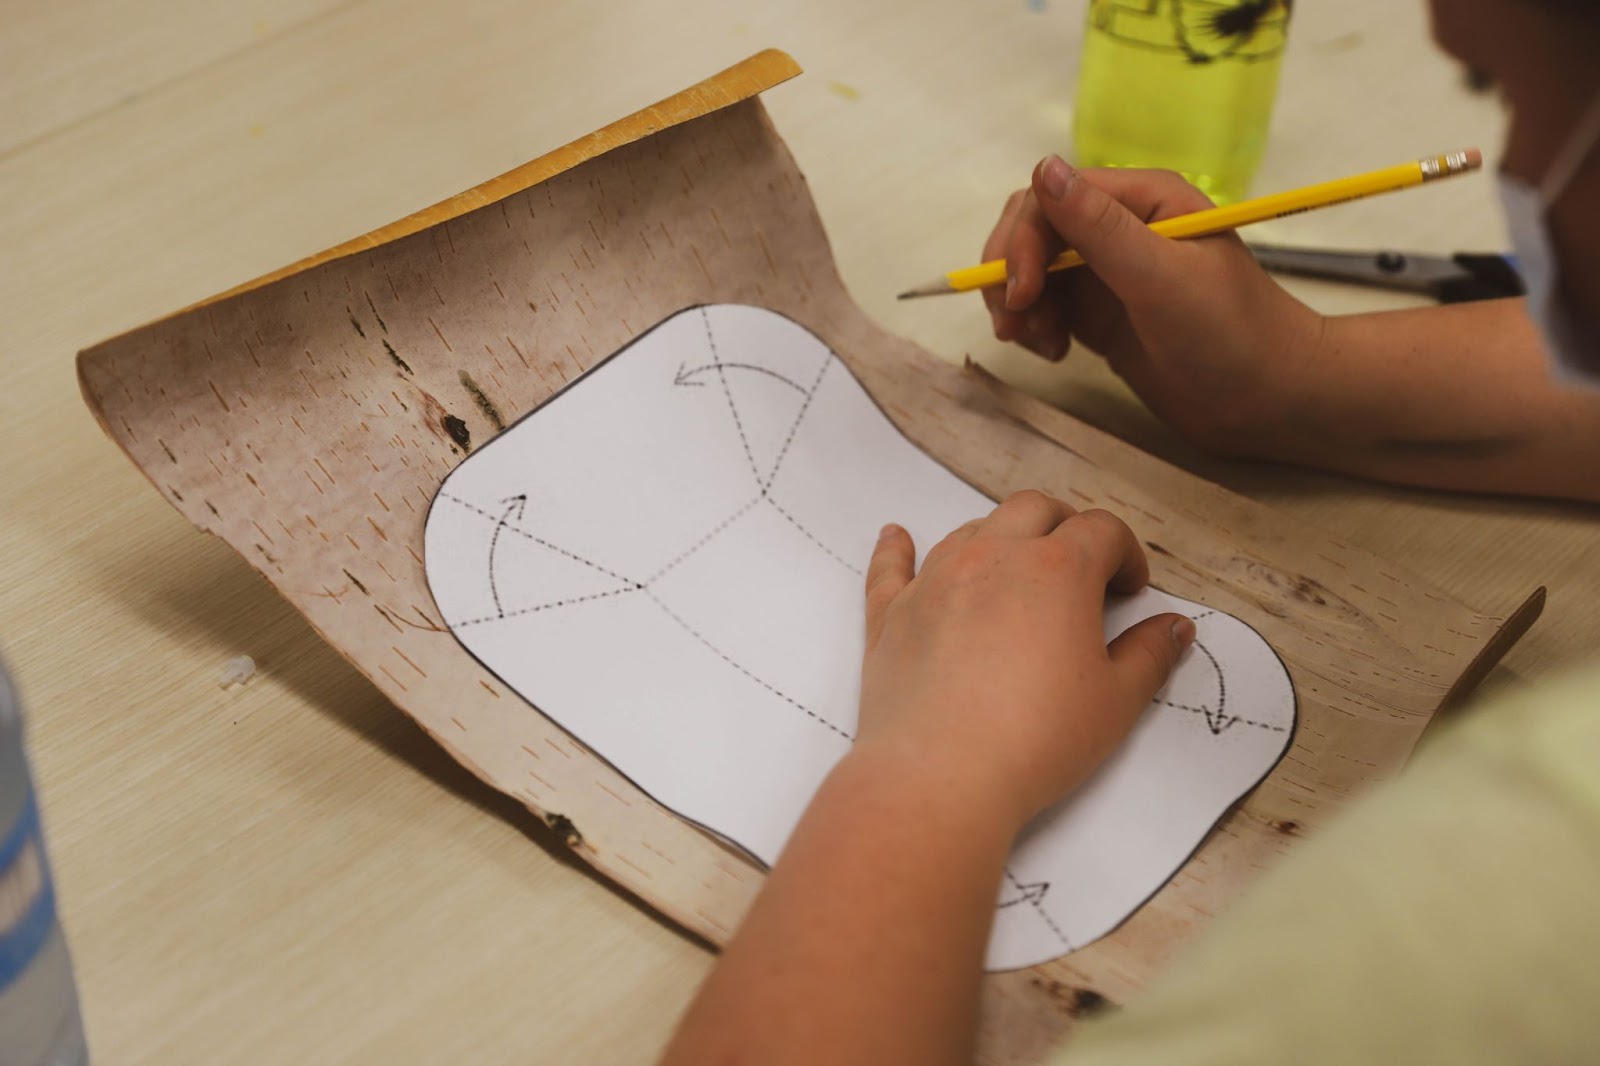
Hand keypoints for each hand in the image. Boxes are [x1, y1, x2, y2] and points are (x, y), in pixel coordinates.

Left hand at [856, 491, 1194, 830]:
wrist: (939, 776)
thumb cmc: (1035, 739)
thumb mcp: (1116, 702)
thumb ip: (1151, 655)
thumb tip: (1175, 629)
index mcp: (1056, 570)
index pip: (1101, 531)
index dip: (1125, 554)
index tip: (1131, 589)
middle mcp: (992, 558)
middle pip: (1034, 511)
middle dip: (1066, 527)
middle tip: (1082, 568)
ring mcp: (935, 581)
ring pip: (972, 531)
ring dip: (1002, 538)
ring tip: (1018, 573)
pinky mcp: (891, 615)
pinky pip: (891, 566)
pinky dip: (896, 547)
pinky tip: (896, 535)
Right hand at [984, 156, 1324, 453]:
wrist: (1271, 402)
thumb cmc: (1230, 335)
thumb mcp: (1161, 278)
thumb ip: (1099, 227)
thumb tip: (1042, 168)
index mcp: (1143, 200)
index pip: (1052, 198)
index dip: (1024, 242)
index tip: (1022, 295)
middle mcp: (1121, 227)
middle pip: (1033, 230)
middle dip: (1012, 274)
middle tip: (1013, 326)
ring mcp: (1108, 272)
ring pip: (1032, 270)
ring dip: (1019, 304)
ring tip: (1039, 344)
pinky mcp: (1101, 315)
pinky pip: (1045, 306)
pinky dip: (1034, 327)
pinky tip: (1053, 353)